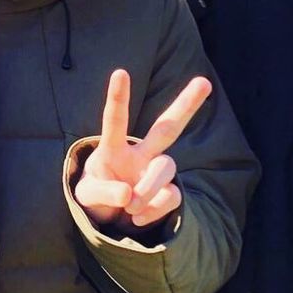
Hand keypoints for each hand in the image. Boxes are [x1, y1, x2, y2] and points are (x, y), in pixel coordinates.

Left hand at [75, 69, 210, 230]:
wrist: (109, 220)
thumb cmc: (95, 196)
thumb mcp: (87, 195)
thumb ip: (103, 193)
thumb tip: (129, 195)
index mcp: (113, 148)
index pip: (115, 120)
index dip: (118, 97)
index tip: (120, 72)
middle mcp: (139, 154)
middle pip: (167, 128)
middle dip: (186, 105)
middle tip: (205, 81)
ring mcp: (156, 173)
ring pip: (167, 167)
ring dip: (148, 189)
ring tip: (130, 207)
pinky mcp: (168, 194)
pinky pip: (169, 198)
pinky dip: (152, 210)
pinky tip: (136, 217)